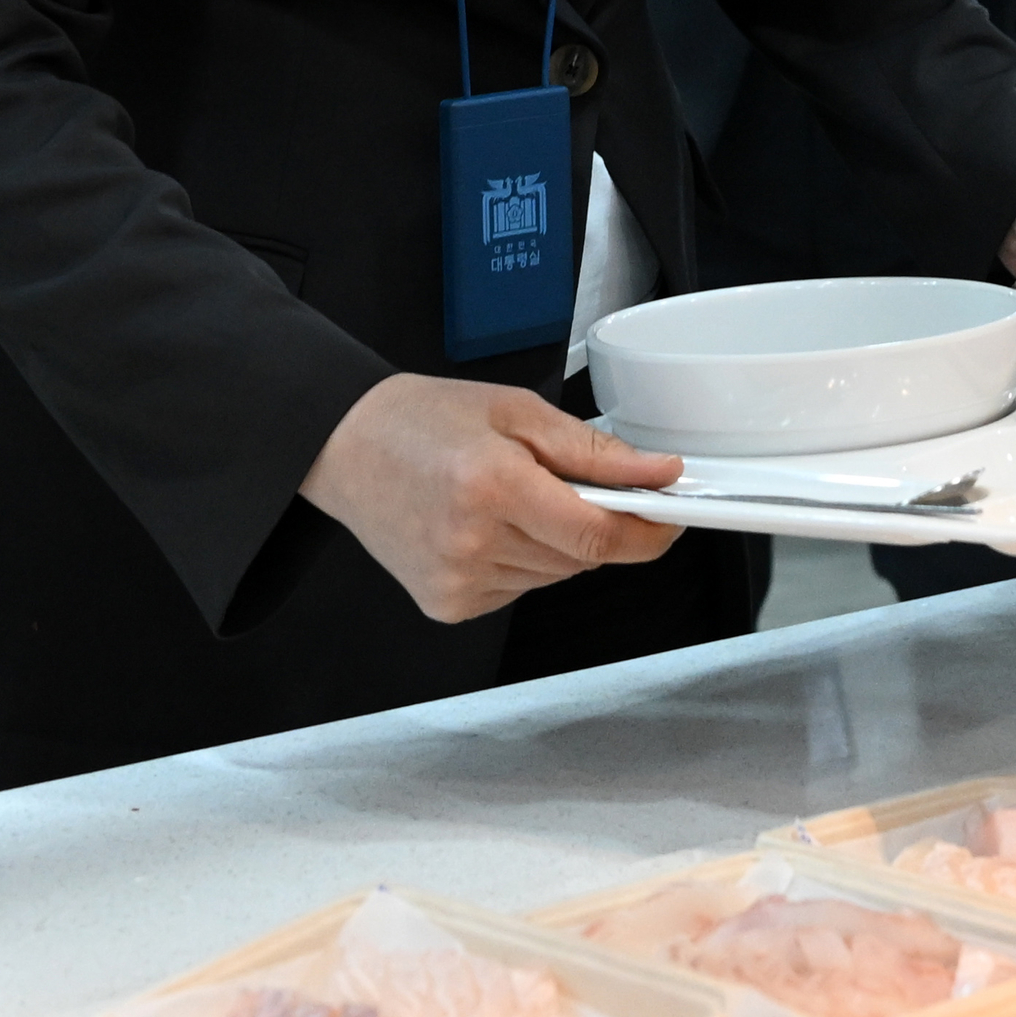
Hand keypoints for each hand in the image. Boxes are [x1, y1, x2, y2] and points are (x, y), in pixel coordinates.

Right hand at [296, 374, 684, 624]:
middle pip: (582, 557)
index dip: (648, 531)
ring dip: (558, 542)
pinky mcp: (448, 604)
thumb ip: (595, 451)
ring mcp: (457, 581)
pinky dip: (524, 560)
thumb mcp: (519, 412)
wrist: (345, 447)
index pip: (598, 535)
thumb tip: (660, 474)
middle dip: (597, 523)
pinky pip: (521, 588)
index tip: (671, 516)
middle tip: (566, 482)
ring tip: (514, 497)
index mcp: (492, 487)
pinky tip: (490, 526)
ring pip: (556, 574)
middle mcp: (472, 543)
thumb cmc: (425, 421)